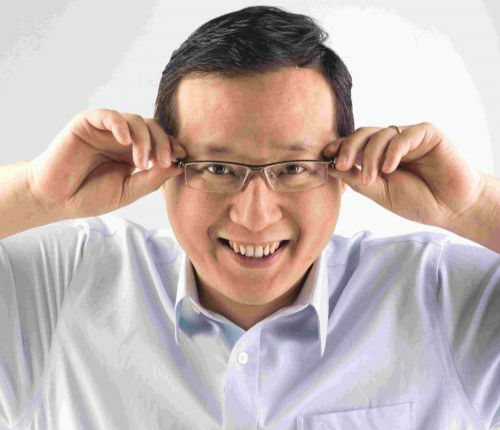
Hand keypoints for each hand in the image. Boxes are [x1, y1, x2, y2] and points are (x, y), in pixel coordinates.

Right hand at [28, 108, 186, 218]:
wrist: (56, 198)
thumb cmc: (89, 196)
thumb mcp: (128, 191)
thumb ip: (152, 179)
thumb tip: (177, 165)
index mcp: (133, 154)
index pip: (160, 142)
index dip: (172, 146)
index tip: (181, 157)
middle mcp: (122, 139)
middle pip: (153, 128)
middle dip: (163, 144)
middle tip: (163, 161)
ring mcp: (106, 130)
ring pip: (136, 121)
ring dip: (145, 140)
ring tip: (141, 162)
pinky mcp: (88, 123)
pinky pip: (110, 116)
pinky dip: (121, 125)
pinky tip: (126, 141)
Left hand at [323, 122, 483, 228]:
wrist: (451, 207)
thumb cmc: (417, 200)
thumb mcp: (380, 192)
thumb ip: (357, 179)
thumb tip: (331, 166)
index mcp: (379, 156)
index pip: (354, 144)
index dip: (339, 147)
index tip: (326, 156)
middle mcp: (391, 144)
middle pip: (363, 134)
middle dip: (348, 148)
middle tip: (342, 165)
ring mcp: (408, 138)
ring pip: (380, 134)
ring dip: (371, 156)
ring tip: (373, 178)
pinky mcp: (427, 134)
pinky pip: (403, 135)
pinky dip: (393, 151)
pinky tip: (390, 168)